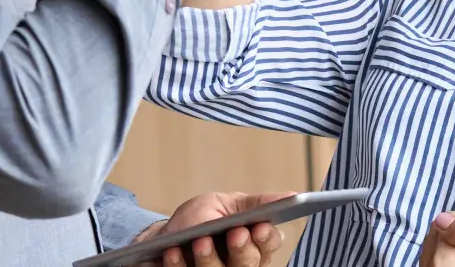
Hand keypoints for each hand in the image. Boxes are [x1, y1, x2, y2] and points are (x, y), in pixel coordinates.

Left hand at [135, 191, 291, 266]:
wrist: (161, 239)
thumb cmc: (199, 219)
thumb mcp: (226, 204)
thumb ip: (255, 204)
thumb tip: (293, 195)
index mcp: (252, 242)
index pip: (269, 243)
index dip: (266, 237)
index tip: (258, 227)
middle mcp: (240, 264)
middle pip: (251, 264)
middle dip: (243, 250)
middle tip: (235, 234)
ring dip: (210, 259)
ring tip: (199, 241)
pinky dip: (180, 264)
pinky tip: (174, 252)